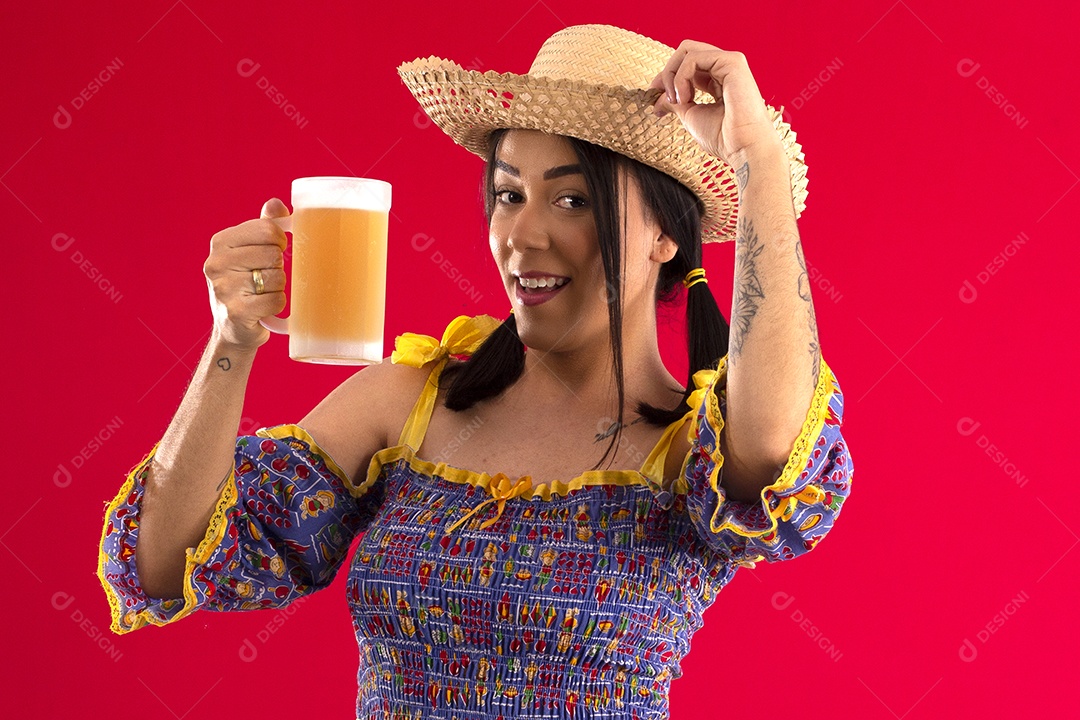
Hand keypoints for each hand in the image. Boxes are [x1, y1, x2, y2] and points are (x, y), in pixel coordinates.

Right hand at [203, 198, 289, 349]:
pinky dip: (277, 305)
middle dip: (278, 268)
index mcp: (220, 242)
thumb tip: (277, 204)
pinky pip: (276, 300)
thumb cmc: (245, 284)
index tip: (274, 251)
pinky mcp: (237, 311)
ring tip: (262, 293)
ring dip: (278, 288)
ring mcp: (224, 288)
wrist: (233, 328)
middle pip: (274, 255)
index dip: (279, 242)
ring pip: (277, 278)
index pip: (268, 230)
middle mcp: (217, 263)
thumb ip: (263, 226)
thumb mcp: (249, 251)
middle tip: (265, 278)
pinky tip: (264, 307)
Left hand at [649, 40, 782, 164]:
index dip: (667, 77)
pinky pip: (694, 57)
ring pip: (688, 50)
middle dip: (667, 72)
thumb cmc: (723, 138)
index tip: (654, 97)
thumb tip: (657, 98)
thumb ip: (675, 102)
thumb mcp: (690, 116)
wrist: (743, 149)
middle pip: (686, 51)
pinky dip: (681, 76)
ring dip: (672, 75)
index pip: (687, 66)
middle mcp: (725, 69)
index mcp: (718, 80)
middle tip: (657, 94)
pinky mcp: (732, 62)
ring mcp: (730, 63)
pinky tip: (685, 98)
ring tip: (676, 100)